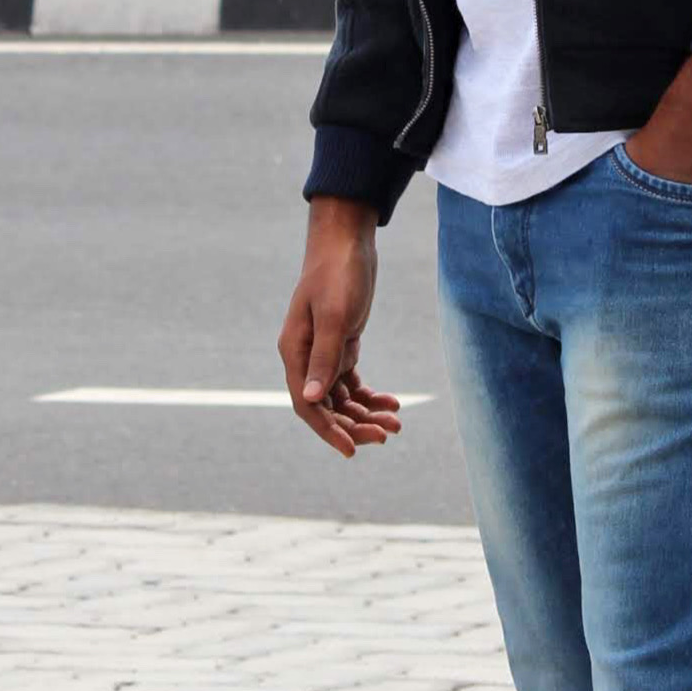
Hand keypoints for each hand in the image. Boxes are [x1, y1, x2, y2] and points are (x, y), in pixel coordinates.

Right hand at [278, 197, 402, 459]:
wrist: (347, 241)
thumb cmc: (338, 274)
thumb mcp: (334, 316)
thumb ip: (324, 358)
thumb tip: (312, 400)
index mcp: (295, 352)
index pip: (307, 404)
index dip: (328, 430)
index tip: (353, 449)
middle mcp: (305, 356)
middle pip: (326, 406)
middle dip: (355, 425)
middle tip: (388, 435)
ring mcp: (323, 351)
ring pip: (341, 398)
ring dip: (366, 413)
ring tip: (396, 422)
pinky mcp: (341, 344)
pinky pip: (352, 382)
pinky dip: (370, 395)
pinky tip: (392, 403)